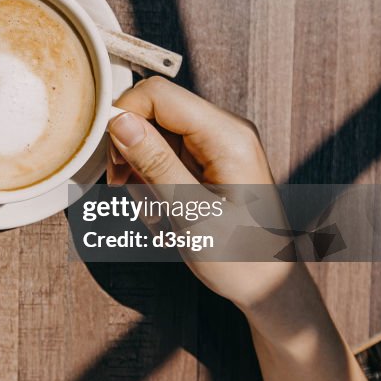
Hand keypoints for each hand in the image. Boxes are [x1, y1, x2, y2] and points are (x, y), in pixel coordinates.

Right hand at [106, 76, 292, 310]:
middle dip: (130, 149)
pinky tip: (158, 210)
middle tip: (125, 190)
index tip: (112, 161)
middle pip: (153, 111)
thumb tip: (119, 121)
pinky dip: (151, 180)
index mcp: (227, 136)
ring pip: (153, 135)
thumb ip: (155, 162)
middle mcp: (223, 129)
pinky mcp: (208, 159)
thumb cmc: (240, 255)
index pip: (158, 94)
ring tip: (150, 211)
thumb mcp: (191, 212)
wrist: (268, 286)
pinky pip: (164, 154)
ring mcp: (216, 143)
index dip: (124, 117)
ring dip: (139, 170)